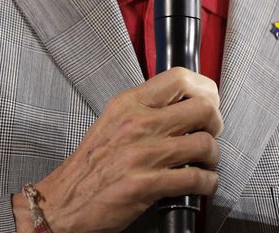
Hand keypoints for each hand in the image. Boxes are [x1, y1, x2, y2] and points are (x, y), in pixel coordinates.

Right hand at [16, 67, 222, 232]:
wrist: (62, 200)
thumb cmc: (90, 164)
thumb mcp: (113, 120)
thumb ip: (144, 108)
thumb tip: (181, 102)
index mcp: (129, 103)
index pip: (180, 79)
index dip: (205, 88)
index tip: (210, 100)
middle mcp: (138, 124)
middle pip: (202, 108)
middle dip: (216, 122)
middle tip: (211, 131)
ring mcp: (143, 154)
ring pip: (204, 144)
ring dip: (213, 156)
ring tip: (207, 161)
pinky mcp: (147, 185)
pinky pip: (195, 178)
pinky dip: (208, 182)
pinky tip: (203, 183)